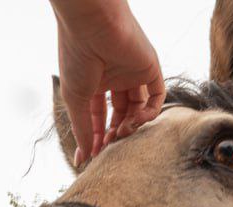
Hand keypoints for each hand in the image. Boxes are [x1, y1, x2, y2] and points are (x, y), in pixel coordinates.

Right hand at [50, 0, 164, 165]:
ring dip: (131, 127)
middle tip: (109, 147)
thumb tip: (82, 157)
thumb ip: (82, 128)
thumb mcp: (75, 98)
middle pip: (121, 115)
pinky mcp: (151, 68)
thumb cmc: (76, 56)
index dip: (96, 137)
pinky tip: (135, 120)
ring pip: (139, 109)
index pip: (99, 116)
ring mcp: (134, 74)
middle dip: (114, 134)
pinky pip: (157, 97)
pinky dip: (149, 114)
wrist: (91, 24)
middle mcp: (116, 78)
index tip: (91, 156)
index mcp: (95, 82)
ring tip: (120, 133)